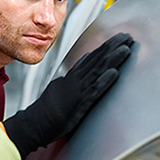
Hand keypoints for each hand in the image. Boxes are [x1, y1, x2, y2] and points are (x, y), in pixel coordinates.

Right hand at [4, 33, 133, 159]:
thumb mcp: (59, 87)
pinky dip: (104, 81)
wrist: (33, 124)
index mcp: (71, 77)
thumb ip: (71, 75)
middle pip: (96, 60)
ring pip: (97, 71)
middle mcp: (75, 80)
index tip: (117, 38)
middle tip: (127, 36)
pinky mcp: (78, 104)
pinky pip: (93, 91)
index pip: (91, 58)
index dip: (105, 47)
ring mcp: (77, 91)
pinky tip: (114, 73)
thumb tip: (83, 61)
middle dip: (113, 46)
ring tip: (126, 48)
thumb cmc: (46, 111)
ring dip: (113, 59)